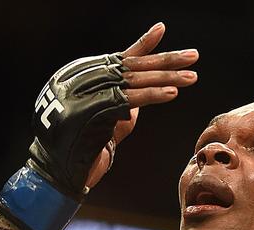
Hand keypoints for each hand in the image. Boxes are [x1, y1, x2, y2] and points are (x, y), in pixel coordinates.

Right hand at [29, 22, 197, 195]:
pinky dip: (152, 95)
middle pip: (132, 65)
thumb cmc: (82, 152)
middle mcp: (83, 78)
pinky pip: (129, 99)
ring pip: (133, 79)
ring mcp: (86, 92)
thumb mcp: (106, 125)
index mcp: (84, 77)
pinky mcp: (93, 110)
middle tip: (193, 56)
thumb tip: (139, 100)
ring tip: (192, 76)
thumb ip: (120, 109)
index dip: (143, 46)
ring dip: (166, 77)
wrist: (60, 174)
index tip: (162, 30)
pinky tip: (172, 92)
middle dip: (165, 60)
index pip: (120, 57)